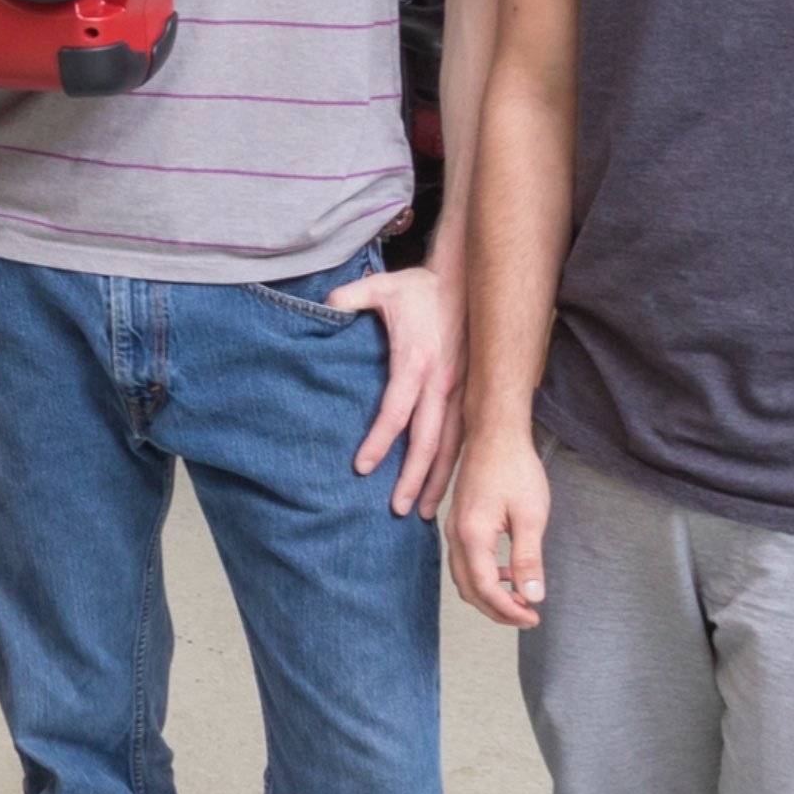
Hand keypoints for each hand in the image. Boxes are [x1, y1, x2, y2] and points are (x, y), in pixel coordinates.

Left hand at [324, 257, 463, 517]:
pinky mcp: (468, 392)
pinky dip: (454, 463)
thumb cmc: (421, 288)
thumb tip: (326, 306)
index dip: (380, 441)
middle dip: (413, 478)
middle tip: (398, 510)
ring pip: (451, 445)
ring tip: (424, 512)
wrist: (468, 281)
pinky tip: (443, 484)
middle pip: (428, 440)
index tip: (362, 467)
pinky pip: (462, 435)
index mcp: (417, 361)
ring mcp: (459, 390)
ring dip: (438, 479)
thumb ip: (350, 297)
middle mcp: (441, 382)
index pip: (396, 410)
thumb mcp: (382, 286)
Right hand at [445, 428, 552, 630]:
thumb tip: (532, 595)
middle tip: (526, 616)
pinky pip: (465, 561)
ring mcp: (453, 528)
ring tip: (520, 597)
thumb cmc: (513, 467)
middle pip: (470, 589)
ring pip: (465, 577)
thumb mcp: (530, 516)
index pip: (486, 588)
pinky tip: (508, 570)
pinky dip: (484, 576)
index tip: (532, 617)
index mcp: (473, 536)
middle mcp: (455, 535)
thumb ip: (528, 559)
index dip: (509, 610)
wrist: (495, 434)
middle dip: (497, 610)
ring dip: (490, 594)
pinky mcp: (459, 521)